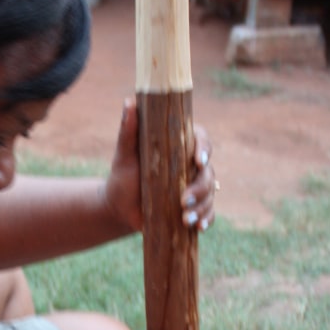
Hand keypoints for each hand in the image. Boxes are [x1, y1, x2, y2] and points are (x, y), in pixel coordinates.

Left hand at [104, 97, 218, 233]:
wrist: (119, 208)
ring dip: (203, 207)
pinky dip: (206, 219)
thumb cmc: (122, 177)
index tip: (198, 161)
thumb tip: (129, 102)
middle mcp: (190, 166)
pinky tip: (198, 227)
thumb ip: (129, 131)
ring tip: (185, 219)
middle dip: (200, 187)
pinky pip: (209, 212)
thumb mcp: (124, 155)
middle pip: (208, 172)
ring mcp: (194, 187)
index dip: (204, 149)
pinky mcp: (193, 207)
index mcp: (179, 147)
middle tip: (183, 200)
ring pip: (210, 194)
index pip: (200, 140)